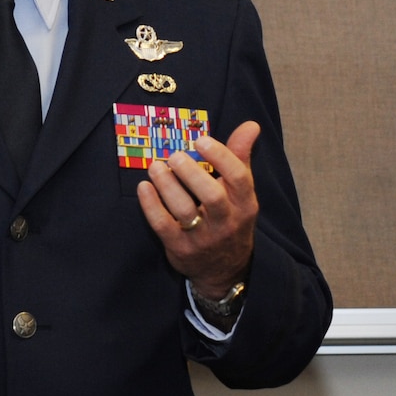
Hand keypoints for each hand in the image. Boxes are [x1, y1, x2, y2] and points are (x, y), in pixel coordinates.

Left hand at [138, 121, 259, 301]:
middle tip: (175, 156)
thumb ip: (240, 157)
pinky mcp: (180, 248)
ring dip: (167, 186)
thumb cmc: (231, 219)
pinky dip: (151, 205)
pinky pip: (163, 226)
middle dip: (191, 173)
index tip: (201, 140)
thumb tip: (251, 125)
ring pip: (184, 211)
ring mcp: (203, 238)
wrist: (225, 270)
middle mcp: (227, 222)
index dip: (221, 156)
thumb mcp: (241, 192)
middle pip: (212, 196)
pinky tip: (144, 187)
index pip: (239, 178)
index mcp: (245, 204)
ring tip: (156, 166)